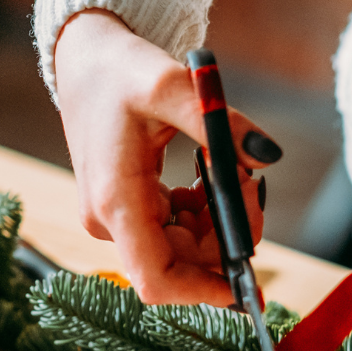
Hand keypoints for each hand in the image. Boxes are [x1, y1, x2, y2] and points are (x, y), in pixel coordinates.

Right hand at [53, 9, 280, 304]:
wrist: (84, 58)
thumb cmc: (119, 70)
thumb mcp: (170, 86)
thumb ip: (220, 124)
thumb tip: (267, 157)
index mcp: (115, 200)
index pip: (157, 280)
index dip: (204, 292)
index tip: (248, 281)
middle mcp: (110, 219)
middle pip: (181, 263)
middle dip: (226, 234)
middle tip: (252, 182)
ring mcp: (115, 216)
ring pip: (182, 246)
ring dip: (218, 218)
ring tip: (232, 168)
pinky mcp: (124, 206)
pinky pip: (173, 228)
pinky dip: (202, 210)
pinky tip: (208, 173)